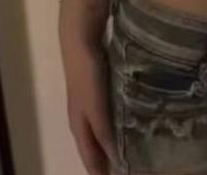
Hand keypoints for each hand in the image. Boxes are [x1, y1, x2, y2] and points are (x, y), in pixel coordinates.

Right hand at [62, 40, 117, 174]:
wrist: (81, 44)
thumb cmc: (87, 77)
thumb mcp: (95, 106)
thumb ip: (102, 131)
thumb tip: (113, 158)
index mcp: (79, 126)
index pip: (90, 157)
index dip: (100, 171)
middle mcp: (82, 119)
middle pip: (93, 148)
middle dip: (105, 162)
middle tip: (124, 170)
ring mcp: (88, 105)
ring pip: (99, 133)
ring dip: (110, 145)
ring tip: (127, 153)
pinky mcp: (97, 92)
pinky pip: (106, 117)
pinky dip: (113, 127)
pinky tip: (126, 125)